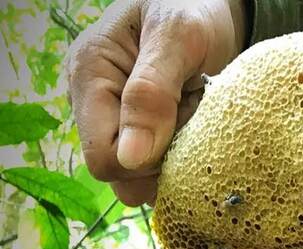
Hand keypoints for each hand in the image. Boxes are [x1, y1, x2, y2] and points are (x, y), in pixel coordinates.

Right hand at [66, 0, 246, 205]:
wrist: (211, 5)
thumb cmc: (192, 8)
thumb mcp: (178, 38)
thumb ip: (152, 93)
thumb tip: (131, 159)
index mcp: (89, 76)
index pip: (103, 158)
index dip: (145, 161)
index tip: (182, 128)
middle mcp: (96, 104)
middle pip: (124, 173)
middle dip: (166, 158)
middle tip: (194, 115)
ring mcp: (119, 120)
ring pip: (145, 175)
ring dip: (180, 157)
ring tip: (196, 114)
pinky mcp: (144, 130)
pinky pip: (163, 165)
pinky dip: (187, 153)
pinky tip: (197, 122)